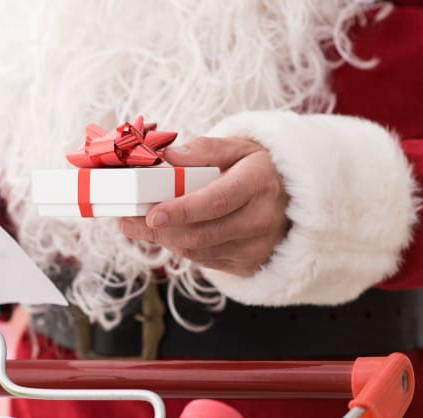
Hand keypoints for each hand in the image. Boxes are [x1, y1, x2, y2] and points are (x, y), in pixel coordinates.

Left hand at [119, 137, 289, 276]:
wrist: (293, 200)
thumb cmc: (259, 170)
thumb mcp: (240, 148)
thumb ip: (205, 150)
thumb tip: (170, 157)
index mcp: (258, 184)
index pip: (215, 202)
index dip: (181, 211)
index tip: (151, 214)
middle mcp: (261, 219)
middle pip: (200, 234)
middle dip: (160, 230)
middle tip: (129, 220)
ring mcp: (256, 247)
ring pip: (198, 251)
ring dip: (165, 240)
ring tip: (144, 225)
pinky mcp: (249, 265)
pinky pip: (205, 262)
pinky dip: (181, 248)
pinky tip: (170, 234)